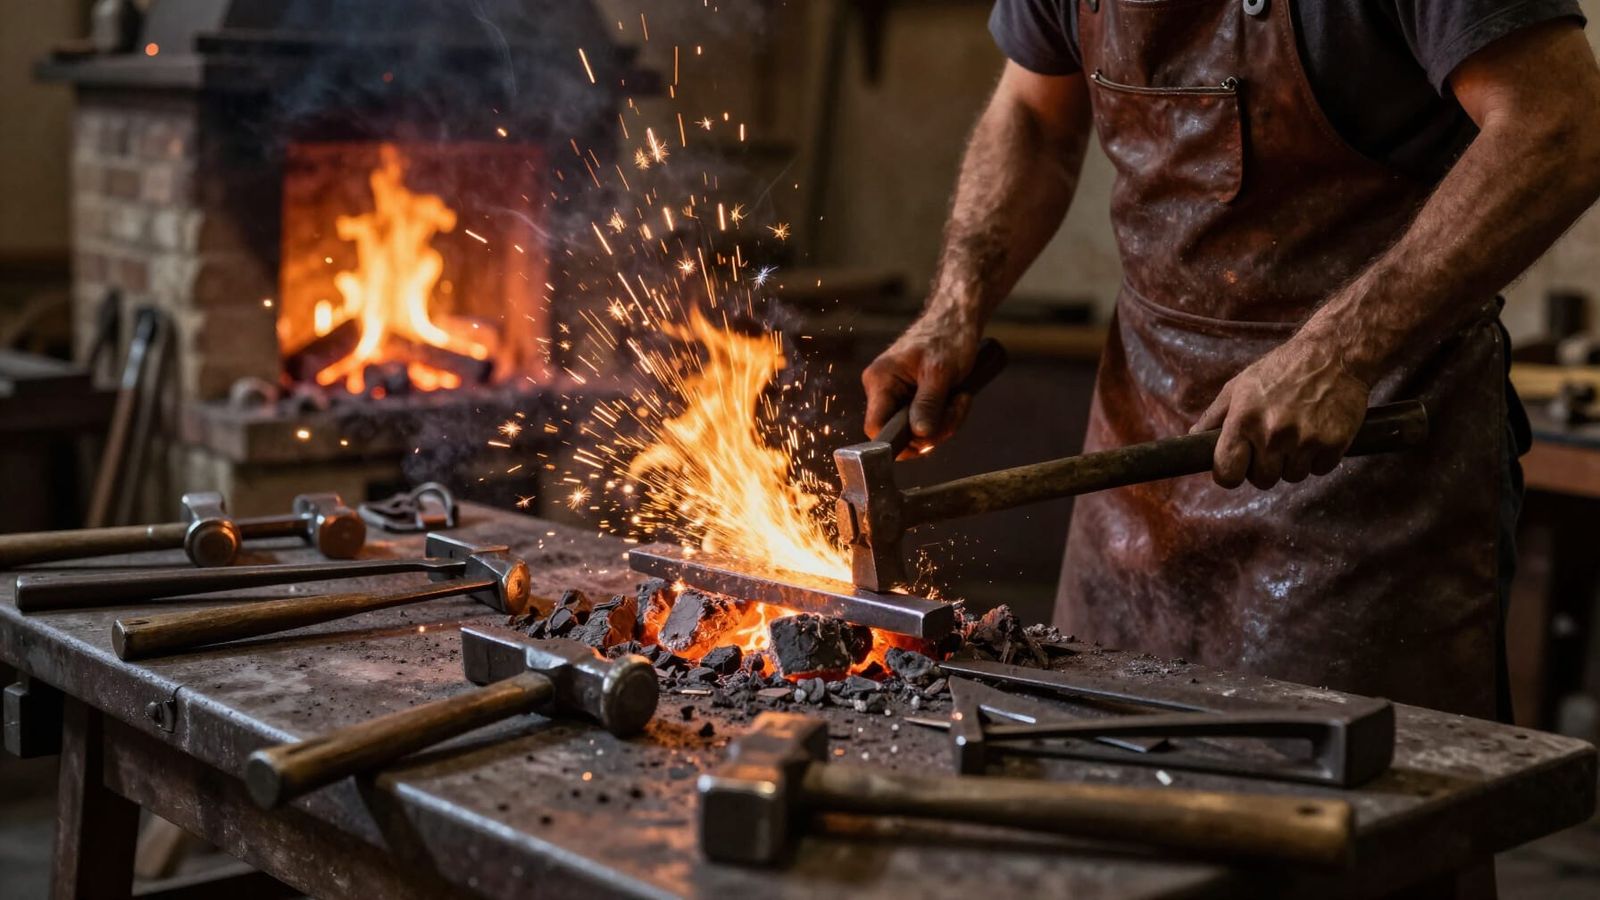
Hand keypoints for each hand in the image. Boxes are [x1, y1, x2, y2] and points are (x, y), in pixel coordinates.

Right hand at [861, 313, 980, 454]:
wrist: (957, 319)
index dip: (900, 441)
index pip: (876, 428)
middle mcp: (882, 390)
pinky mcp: (910, 398)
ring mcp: (896, 395)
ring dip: (945, 422)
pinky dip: (945, 417)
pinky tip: (958, 398)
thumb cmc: (947, 337)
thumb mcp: (940, 373)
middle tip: (958, 406)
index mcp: (880, 381)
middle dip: (934, 429)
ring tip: (961, 398)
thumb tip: (919, 435)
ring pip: (917, 431)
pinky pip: (925, 422)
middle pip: (901, 434)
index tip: (929, 436)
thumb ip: (928, 404)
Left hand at [1190, 333, 1370, 488]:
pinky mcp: (1333, 443)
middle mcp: (1272, 434)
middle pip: (1262, 481)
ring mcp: (1305, 440)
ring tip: (1296, 432)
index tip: (1237, 466)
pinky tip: (1317, 432)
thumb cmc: (1282, 368)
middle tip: (1272, 444)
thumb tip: (1193, 439)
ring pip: (1292, 476)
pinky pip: (1320, 469)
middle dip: (1265, 467)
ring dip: (1293, 462)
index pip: (1227, 473)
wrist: (1334, 353)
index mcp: (1244, 420)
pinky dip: (1318, 457)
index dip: (1230, 474)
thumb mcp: (1240, 385)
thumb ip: (1214, 416)